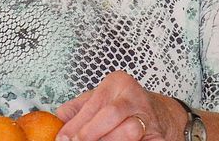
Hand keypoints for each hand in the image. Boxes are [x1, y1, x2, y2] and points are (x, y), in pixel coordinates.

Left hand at [56, 72, 180, 140]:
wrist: (158, 114)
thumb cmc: (123, 106)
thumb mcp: (99, 99)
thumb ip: (78, 108)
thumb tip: (59, 119)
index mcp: (118, 82)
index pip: (94, 104)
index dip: (76, 124)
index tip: (64, 138)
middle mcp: (135, 96)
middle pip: (110, 114)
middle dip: (90, 133)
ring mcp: (149, 116)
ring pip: (129, 130)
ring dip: (110, 140)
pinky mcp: (158, 135)